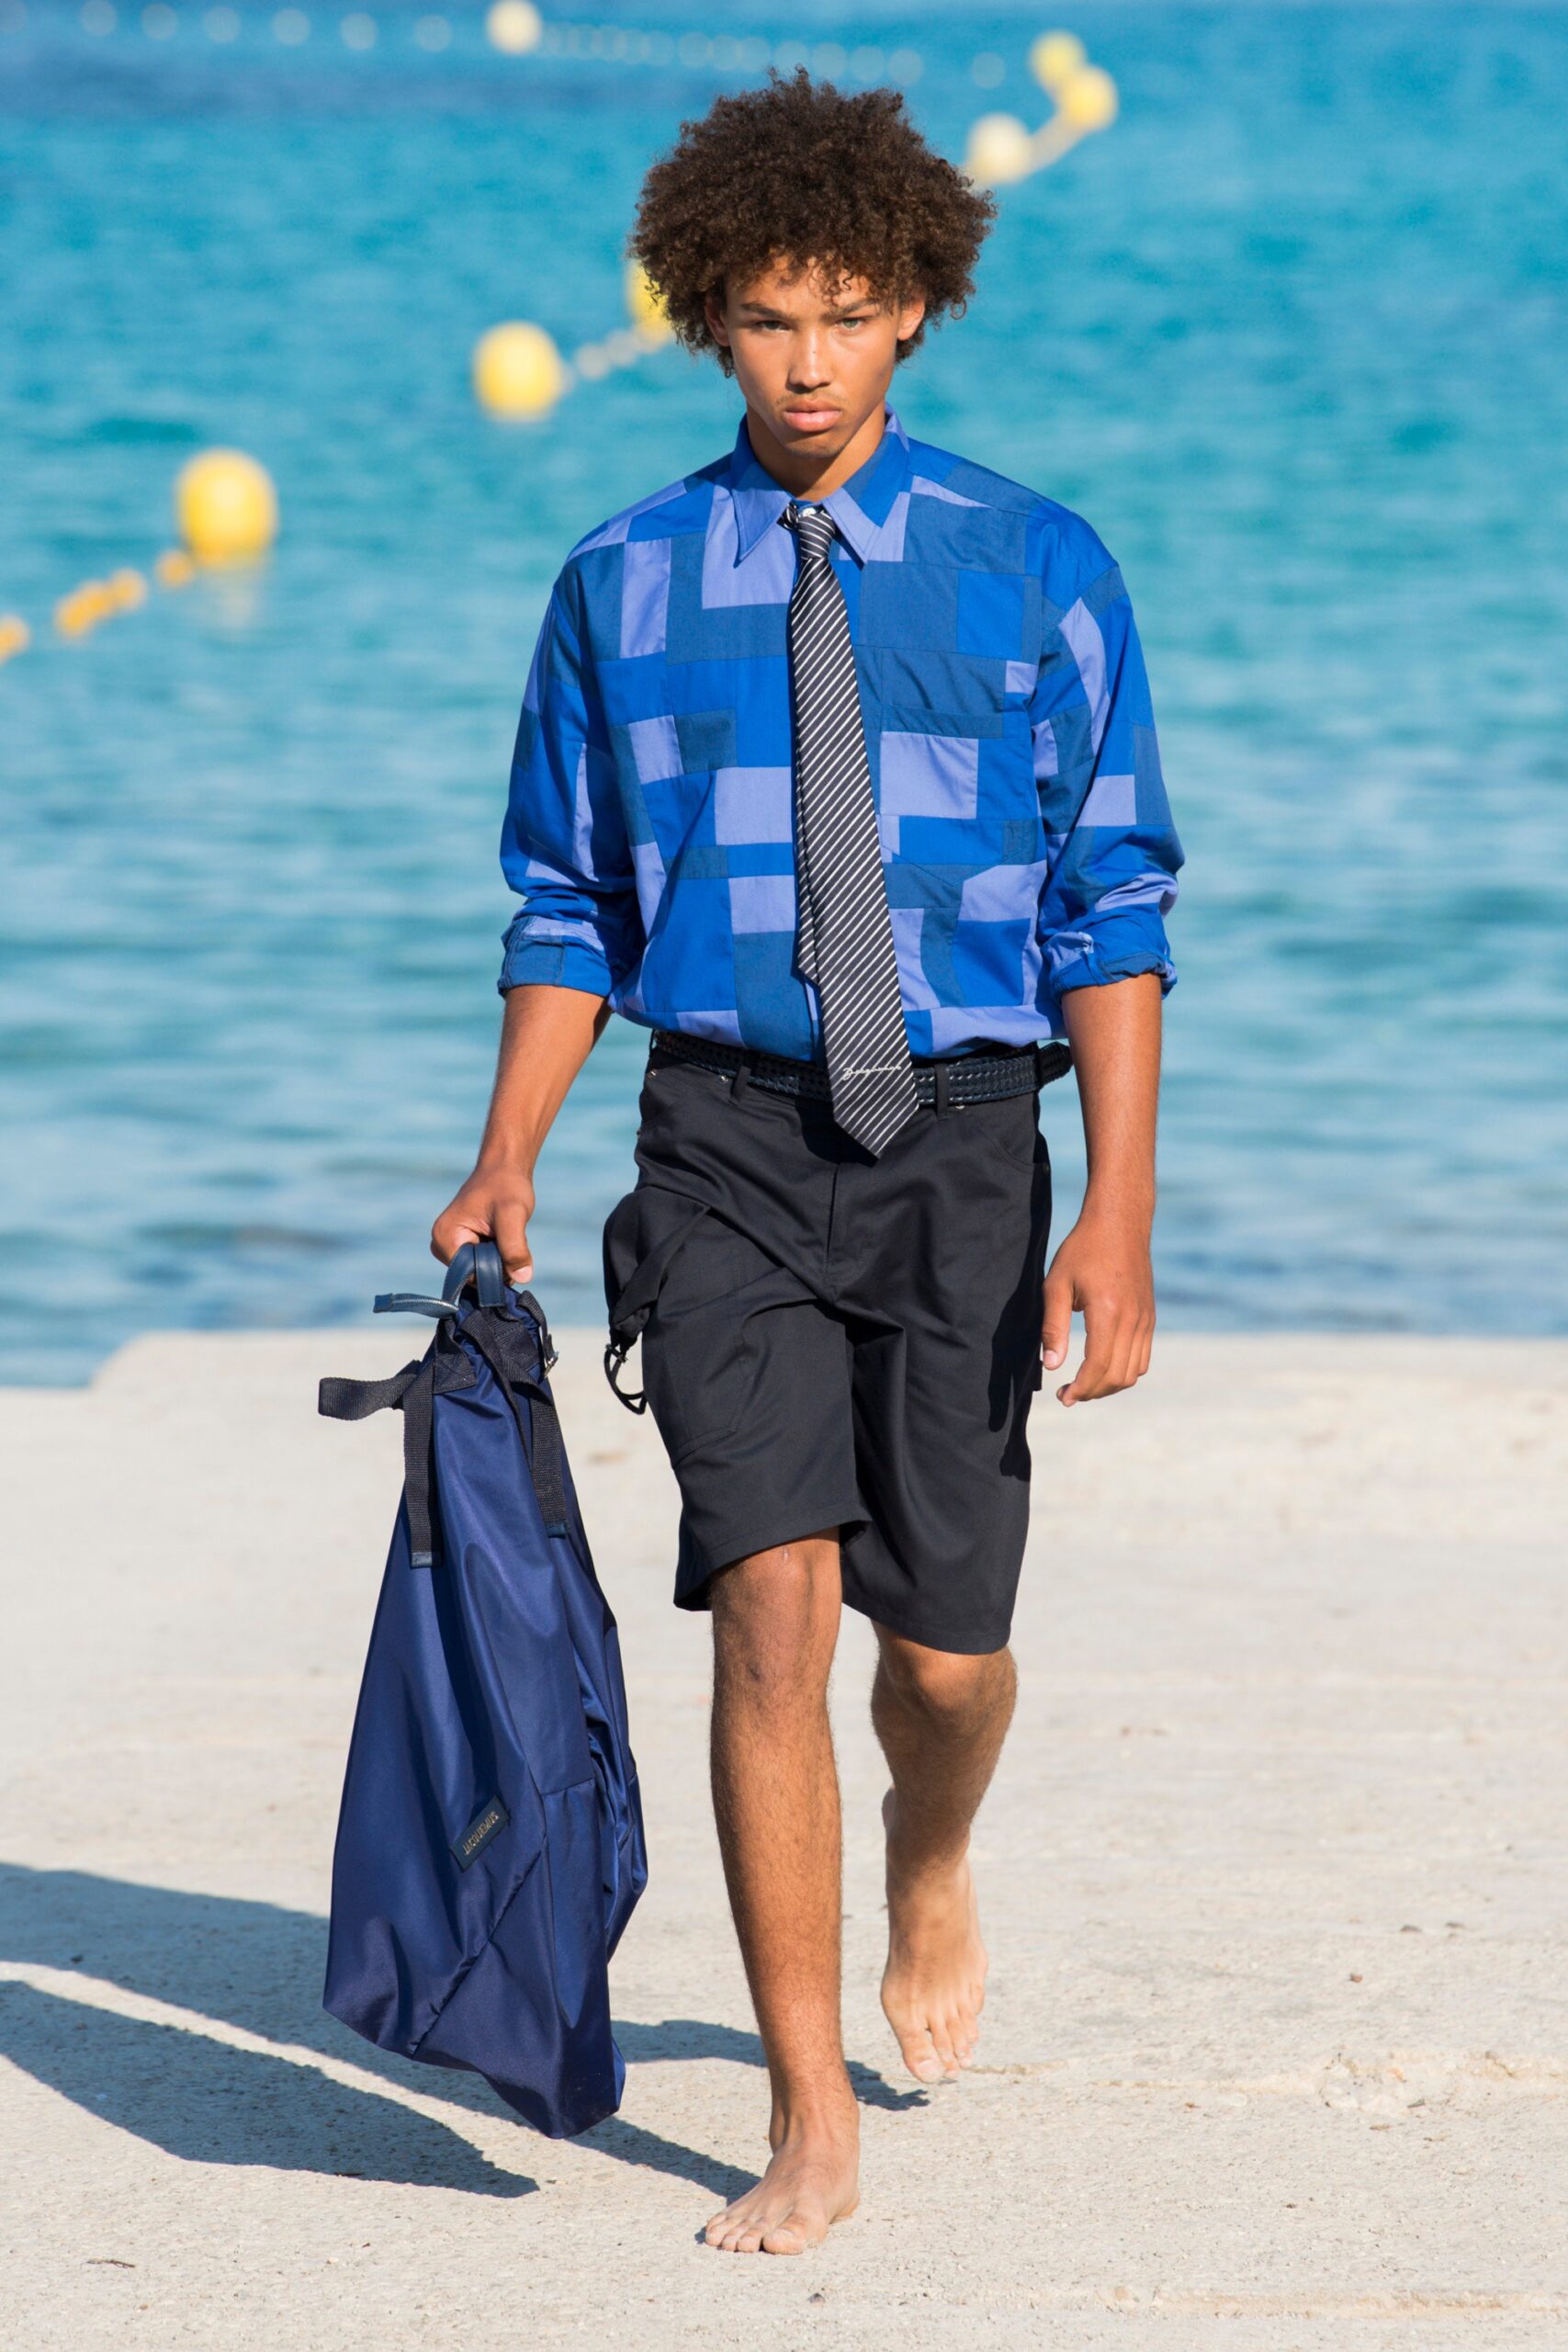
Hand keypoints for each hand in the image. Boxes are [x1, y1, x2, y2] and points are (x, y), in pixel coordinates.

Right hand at [431, 1161, 535, 1286]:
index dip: (495, 1269)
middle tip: (509, 1235)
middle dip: (498, 1263)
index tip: (509, 1247)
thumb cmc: (506, 1186)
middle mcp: (441, 1244)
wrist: (505, 1169)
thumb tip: (522, 1278)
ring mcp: (451, 1246)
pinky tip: (503, 1234)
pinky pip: (484, 1263)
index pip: (470, 1275)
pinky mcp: (463, 1245)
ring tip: (505, 1232)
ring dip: (501, 1258)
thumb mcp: (513, 1215)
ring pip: (482, 1270)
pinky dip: (500, 1255)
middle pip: (475, 1275)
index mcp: (444, 1237)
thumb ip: (515, 1247)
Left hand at [1040, 1207, 1154, 1405]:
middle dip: (1092, 1392)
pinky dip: (1124, 1372)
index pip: (1098, 1366)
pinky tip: (1103, 1367)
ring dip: (1109, 1386)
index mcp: (1108, 1311)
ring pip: (1133, 1372)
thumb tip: (1051, 1365)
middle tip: (1068, 1393)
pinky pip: (1143, 1358)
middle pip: (1117, 1376)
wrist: (1120, 1222)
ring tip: (1083, 1384)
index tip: (1063, 1397)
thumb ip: (1053, 1327)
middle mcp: (1133, 1319)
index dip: (1080, 1389)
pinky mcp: (1150, 1317)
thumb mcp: (1057, 1283)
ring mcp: (1146, 1320)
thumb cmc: (1083, 1249)